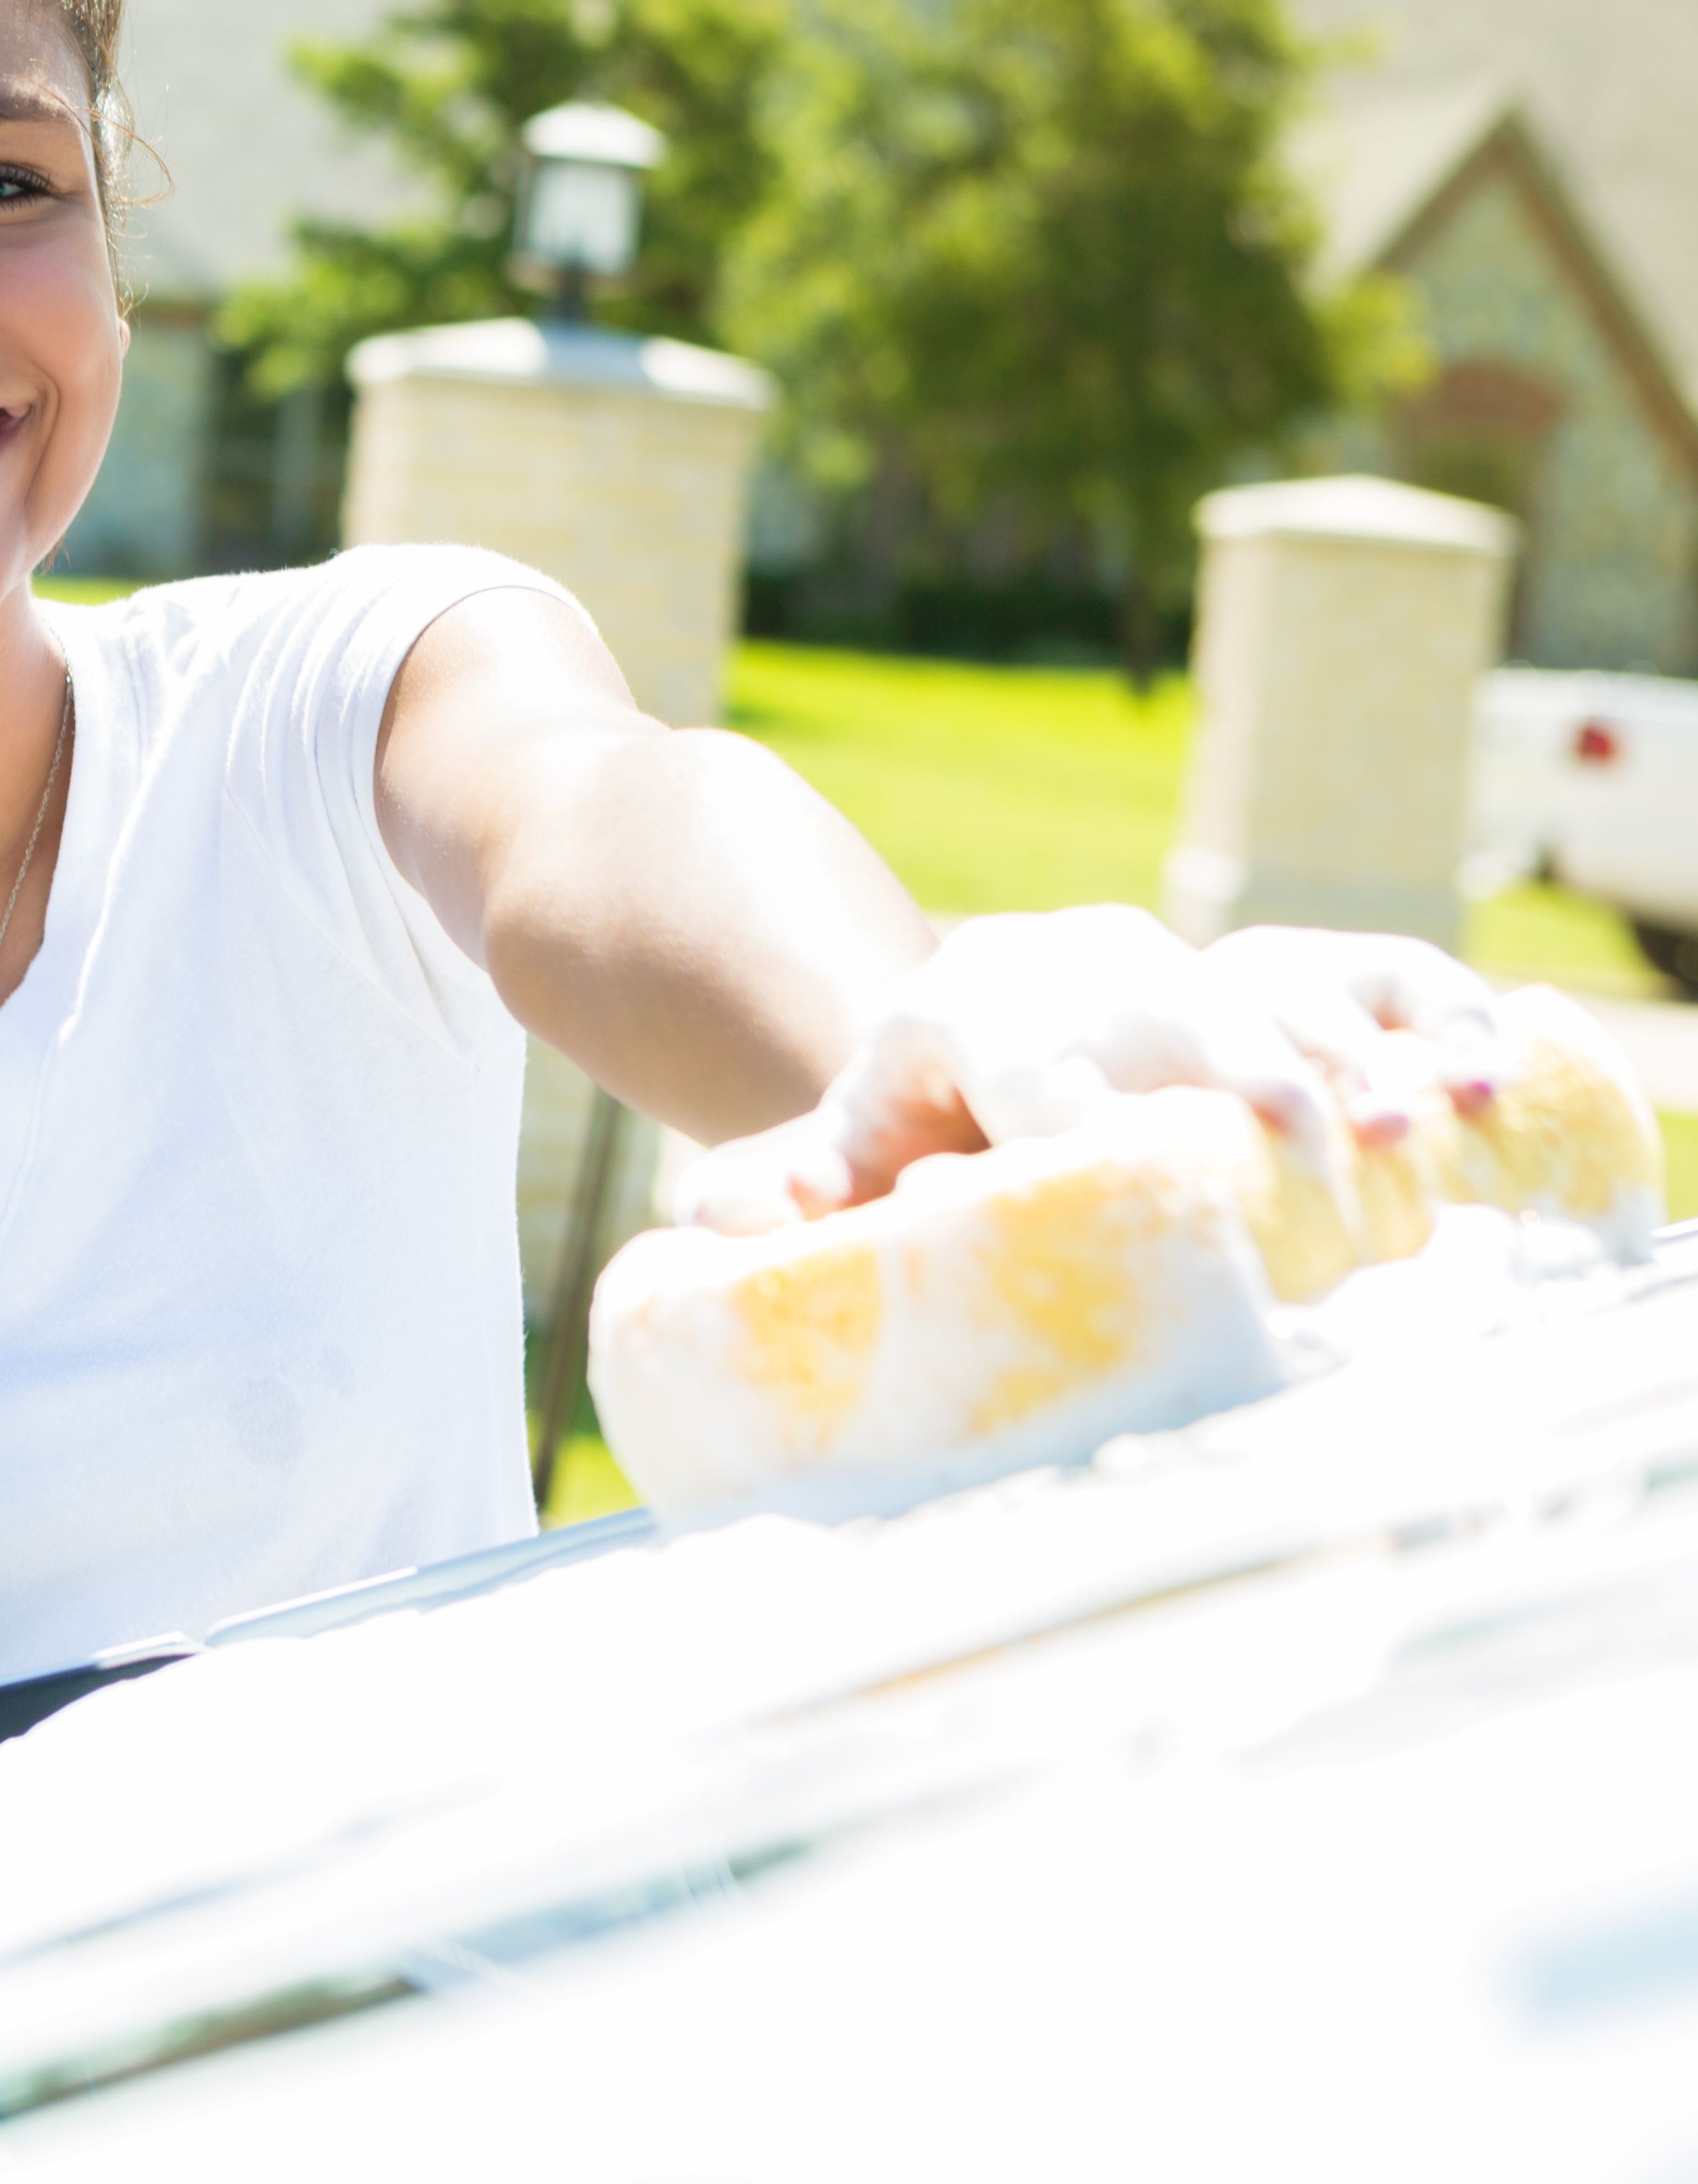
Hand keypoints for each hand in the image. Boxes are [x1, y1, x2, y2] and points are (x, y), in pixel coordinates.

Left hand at [671, 908, 1497, 1232]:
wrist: (976, 1002)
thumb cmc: (911, 1103)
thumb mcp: (846, 1128)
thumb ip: (797, 1178)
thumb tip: (720, 1214)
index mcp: (974, 1020)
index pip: (1034, 1076)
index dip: (1077, 1121)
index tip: (1116, 1166)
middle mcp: (1089, 980)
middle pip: (1177, 1027)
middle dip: (1242, 1088)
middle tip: (1309, 1158)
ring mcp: (1183, 969)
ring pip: (1276, 1000)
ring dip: (1346, 1065)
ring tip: (1404, 1133)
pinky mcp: (1250, 972)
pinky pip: (1351, 983)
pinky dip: (1408, 1030)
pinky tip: (1463, 1087)